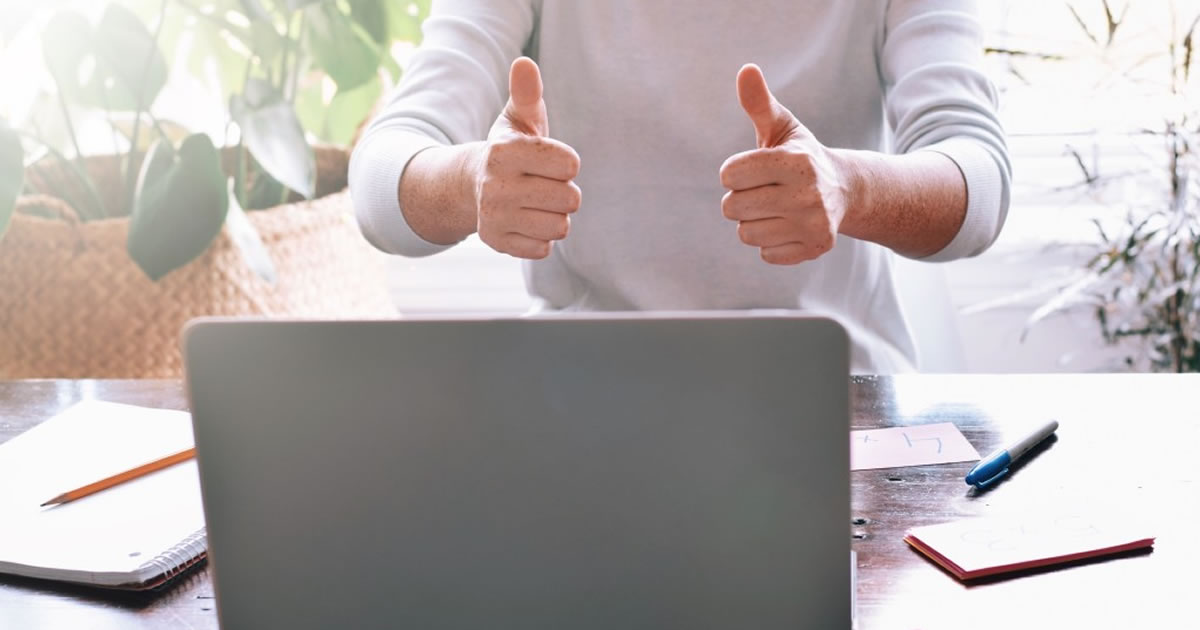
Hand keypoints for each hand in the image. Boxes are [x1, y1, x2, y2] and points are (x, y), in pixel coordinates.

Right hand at [474, 57, 581, 258]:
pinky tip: (525, 221)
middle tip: (542, 184)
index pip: (570, 166)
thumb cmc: (510, 149)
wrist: (472, 186)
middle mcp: (495, 186)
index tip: (549, 160)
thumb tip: (525, 64)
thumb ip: (527, 93)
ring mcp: (494, 217)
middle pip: (570, 199)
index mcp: (504, 152)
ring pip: (560, 226)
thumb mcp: (518, 119)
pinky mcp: (497, 243)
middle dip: (564, 192)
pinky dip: (541, 237)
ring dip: (555, 216)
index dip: (567, 163)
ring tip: (534, 203)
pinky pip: (544, 248)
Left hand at [719, 64, 851, 264]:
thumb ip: (759, 103)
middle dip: (740, 198)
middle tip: (765, 190)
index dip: (734, 172)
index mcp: (796, 161)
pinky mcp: (816, 248)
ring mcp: (814, 224)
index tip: (755, 169)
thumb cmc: (800, 155)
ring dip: (753, 221)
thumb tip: (746, 69)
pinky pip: (765, 253)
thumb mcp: (781, 127)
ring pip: (745, 233)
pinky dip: (771, 242)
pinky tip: (789, 225)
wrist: (845, 190)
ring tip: (777, 208)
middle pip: (732, 207)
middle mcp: (808, 194)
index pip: (729, 175)